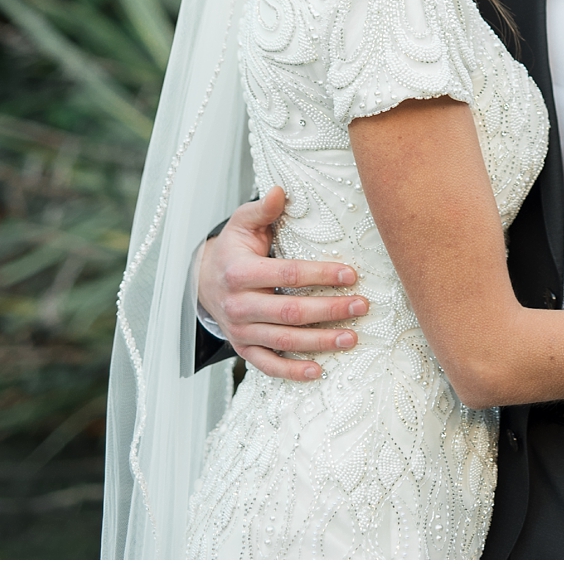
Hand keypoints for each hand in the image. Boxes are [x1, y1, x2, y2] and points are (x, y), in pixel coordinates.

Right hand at [194, 186, 370, 381]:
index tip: (351, 275)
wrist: (202, 281)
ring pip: (284, 341)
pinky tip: (318, 370)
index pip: (287, 274)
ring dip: (320, 341)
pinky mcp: (243, 348)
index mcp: (239, 271)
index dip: (320, 275)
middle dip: (329, 310)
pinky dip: (292, 372)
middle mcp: (238, 304)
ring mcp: (240, 330)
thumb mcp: (242, 224)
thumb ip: (262, 209)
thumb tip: (280, 191)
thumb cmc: (233, 250)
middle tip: (361, 306)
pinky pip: (268, 365)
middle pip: (290, 312)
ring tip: (352, 337)